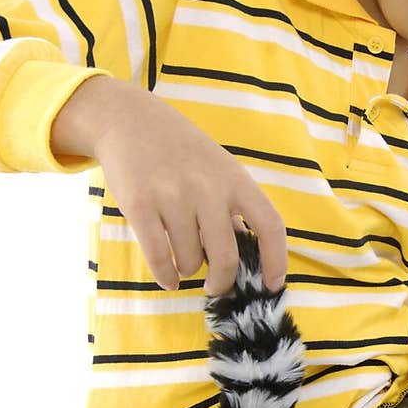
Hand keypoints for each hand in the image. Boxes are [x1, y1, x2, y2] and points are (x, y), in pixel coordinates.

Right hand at [93, 89, 286, 294]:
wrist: (130, 121)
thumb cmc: (182, 152)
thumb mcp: (219, 169)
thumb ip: (233, 207)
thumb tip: (247, 256)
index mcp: (236, 179)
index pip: (270, 225)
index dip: (276, 261)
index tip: (272, 285)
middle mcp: (208, 187)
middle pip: (227, 257)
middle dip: (222, 281)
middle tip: (215, 286)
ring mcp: (172, 196)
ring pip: (190, 260)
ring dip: (187, 269)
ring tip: (182, 258)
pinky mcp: (139, 205)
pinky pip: (159, 258)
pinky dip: (165, 276)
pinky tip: (168, 279)